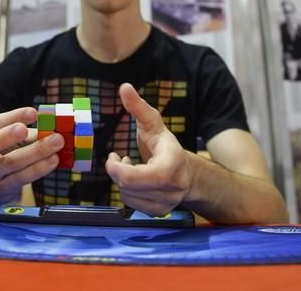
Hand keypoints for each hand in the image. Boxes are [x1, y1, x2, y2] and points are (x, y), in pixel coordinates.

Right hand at [0, 107, 63, 207]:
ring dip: (36, 151)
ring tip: (56, 142)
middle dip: (6, 136)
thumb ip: (25, 131)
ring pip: (10, 163)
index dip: (12, 117)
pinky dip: (39, 168)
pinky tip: (53, 159)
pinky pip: (21, 178)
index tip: (32, 112)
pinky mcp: (2, 189)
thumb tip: (49, 124)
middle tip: (25, 129)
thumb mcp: (6, 138)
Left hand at [105, 83, 195, 215]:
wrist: (187, 173)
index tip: (114, 155)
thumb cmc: (165, 146)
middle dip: (117, 171)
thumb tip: (124, 87)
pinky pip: (131, 204)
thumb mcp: (152, 124)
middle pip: (129, 185)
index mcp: (173, 162)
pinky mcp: (159, 212)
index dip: (119, 169)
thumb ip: (138, 107)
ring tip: (129, 167)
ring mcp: (167, 202)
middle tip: (118, 158)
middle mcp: (173, 185)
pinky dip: (126, 191)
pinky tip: (133, 180)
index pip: (142, 176)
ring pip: (127, 196)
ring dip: (121, 181)